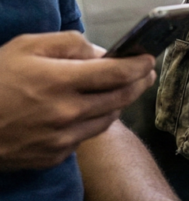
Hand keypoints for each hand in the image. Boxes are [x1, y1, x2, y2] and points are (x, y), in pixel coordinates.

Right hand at [0, 32, 155, 170]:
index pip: (117, 73)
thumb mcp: (27, 46)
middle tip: (145, 73)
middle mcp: (66, 113)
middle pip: (120, 98)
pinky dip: (92, 121)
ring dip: (117, 103)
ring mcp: (61, 139)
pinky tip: (87, 110)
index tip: (148, 58)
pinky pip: (86, 136)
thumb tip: (102, 52)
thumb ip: (70, 44)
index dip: (139, 65)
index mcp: (60, 81)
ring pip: (108, 119)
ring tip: (118, 89)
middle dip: (138, 83)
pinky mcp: (54, 156)